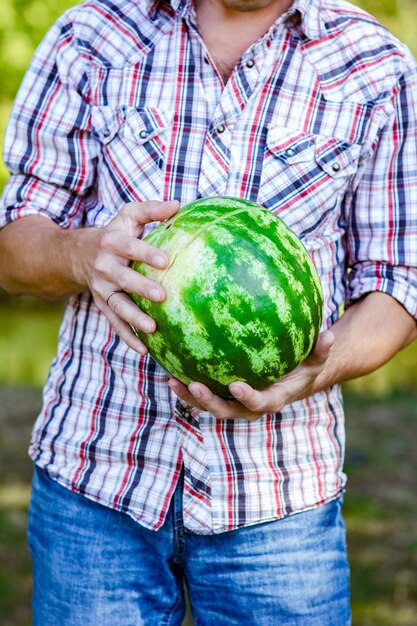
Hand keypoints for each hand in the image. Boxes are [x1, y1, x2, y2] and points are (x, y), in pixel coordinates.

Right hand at [84, 200, 178, 353]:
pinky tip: (144, 350)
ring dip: (134, 318)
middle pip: (123, 279)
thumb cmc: (115, 233)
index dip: (146, 253)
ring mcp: (102, 289)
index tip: (166, 260)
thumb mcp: (128, 216)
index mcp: (112, 243)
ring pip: (118, 306)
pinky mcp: (103, 305)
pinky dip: (128, 337)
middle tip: (162, 296)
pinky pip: (115, 324)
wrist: (79, 255)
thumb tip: (178, 205)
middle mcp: (104, 267)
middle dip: (141, 288)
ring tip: (153, 329)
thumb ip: (151, 210)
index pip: (130, 248)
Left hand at [168, 331, 334, 419]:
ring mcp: (234, 402)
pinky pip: (203, 392)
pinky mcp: (223, 394)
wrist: (291, 380)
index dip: (247, 398)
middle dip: (208, 402)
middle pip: (226, 410)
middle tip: (192, 385)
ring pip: (209, 404)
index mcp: (272, 400)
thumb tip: (329, 335)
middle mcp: (249, 405)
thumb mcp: (316, 360)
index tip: (236, 385)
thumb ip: (321, 350)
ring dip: (189, 396)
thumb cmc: (304, 367)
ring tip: (170, 380)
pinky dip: (187, 384)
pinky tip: (171, 367)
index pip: (258, 403)